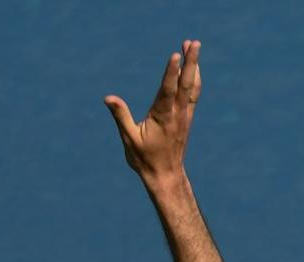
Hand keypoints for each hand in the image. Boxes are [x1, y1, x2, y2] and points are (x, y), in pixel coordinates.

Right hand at [104, 40, 201, 184]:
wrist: (166, 176)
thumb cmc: (145, 159)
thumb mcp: (129, 139)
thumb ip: (120, 116)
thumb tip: (109, 98)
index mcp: (163, 117)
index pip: (169, 90)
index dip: (172, 72)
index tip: (177, 55)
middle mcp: (177, 114)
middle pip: (186, 84)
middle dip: (190, 62)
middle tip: (193, 42)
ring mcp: (184, 116)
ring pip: (192, 87)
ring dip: (193, 66)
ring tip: (192, 46)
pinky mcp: (186, 119)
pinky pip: (193, 95)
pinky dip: (193, 79)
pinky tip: (193, 69)